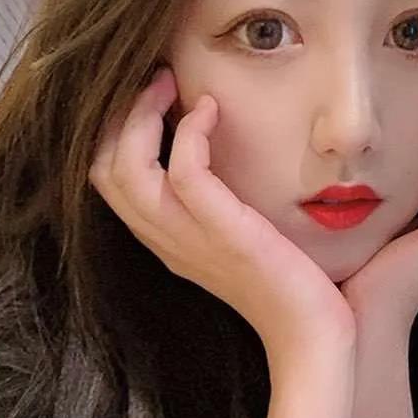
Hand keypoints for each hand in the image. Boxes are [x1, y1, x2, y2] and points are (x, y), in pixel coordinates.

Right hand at [89, 69, 355, 370]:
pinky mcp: (223, 234)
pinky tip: (211, 111)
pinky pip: (182, 172)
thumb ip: (227, 204)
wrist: (316, 340)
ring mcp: (188, 240)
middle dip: (118, 114)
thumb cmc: (294, 291)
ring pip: (123, 168)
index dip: (115, 131)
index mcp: (168, 241)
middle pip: (101, 169)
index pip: (109, 180)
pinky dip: (190, 132)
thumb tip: (241, 152)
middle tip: (155, 77)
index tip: (149, 94)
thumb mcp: (245, 242)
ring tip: (168, 83)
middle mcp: (166, 240)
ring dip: (140, 114)